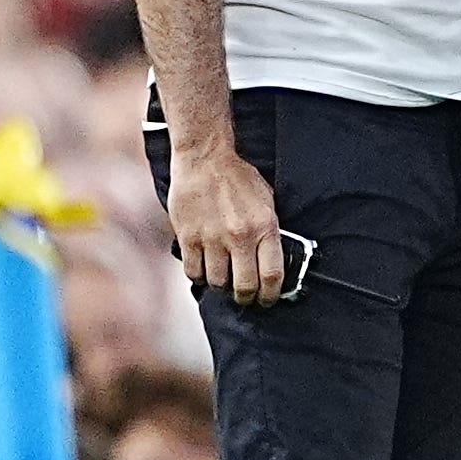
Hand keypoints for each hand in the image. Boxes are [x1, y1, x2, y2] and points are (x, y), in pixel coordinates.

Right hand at [169, 144, 284, 307]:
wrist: (205, 160)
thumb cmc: (238, 179)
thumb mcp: (267, 202)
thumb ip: (270, 231)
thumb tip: (272, 260)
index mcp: (265, 227)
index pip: (272, 275)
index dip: (271, 294)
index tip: (268, 299)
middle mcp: (240, 236)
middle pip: (244, 286)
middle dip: (246, 297)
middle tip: (245, 296)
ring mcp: (212, 238)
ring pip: (217, 282)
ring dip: (221, 286)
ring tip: (224, 279)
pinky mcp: (188, 237)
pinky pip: (193, 271)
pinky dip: (198, 275)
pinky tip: (204, 268)